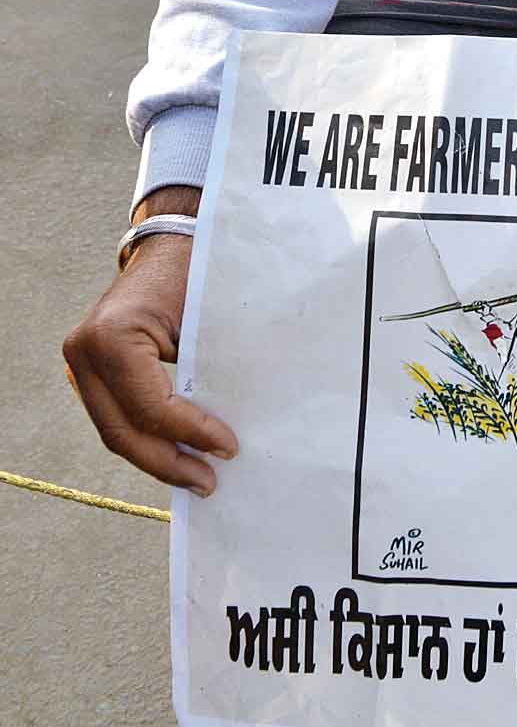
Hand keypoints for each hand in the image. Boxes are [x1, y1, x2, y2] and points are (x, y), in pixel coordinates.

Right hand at [63, 191, 236, 493]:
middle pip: (123, 431)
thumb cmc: (191, 274)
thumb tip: (225, 434)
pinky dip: (144, 437)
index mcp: (112, 337)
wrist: (167, 246)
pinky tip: (173, 453)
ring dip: (155, 458)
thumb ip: (205, 372)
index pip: (151, 407)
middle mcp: (83, 353)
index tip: (228, 448)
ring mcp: (78, 363)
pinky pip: (114, 416)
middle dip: (168, 462)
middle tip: (208, 481)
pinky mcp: (86, 371)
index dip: (191, 434)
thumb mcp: (202, 320)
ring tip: (194, 475)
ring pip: (114, 431)